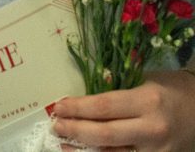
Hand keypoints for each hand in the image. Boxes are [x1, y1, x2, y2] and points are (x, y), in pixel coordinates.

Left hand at [52, 69, 194, 150]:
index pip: (103, 107)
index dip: (77, 109)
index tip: (59, 107)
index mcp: (147, 101)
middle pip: (104, 135)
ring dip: (83, 150)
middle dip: (75, 130)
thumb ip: (115, 91)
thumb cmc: (170, 91)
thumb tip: (80, 100)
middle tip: (56, 126)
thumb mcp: (144, 82)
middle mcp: (152, 129)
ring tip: (64, 143)